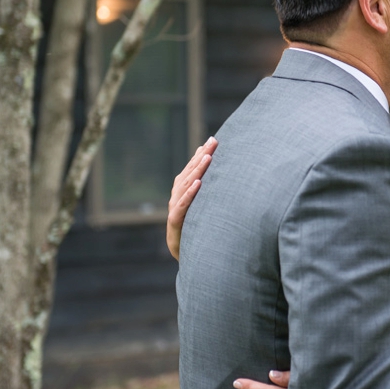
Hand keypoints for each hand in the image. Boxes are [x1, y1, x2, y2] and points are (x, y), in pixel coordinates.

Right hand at [166, 137, 216, 259]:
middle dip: (202, 156)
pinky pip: (184, 204)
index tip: (214, 139)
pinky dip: (190, 193)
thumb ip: (200, 179)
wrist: (182, 248)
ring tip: (208, 157)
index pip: (194, 166)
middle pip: (191, 171)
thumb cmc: (192, 221)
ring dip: (197, 170)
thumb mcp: (198, 200)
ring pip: (187, 184)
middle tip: (214, 142)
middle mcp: (177, 193)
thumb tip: (206, 155)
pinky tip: (199, 184)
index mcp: (183, 187)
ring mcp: (175, 205)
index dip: (203, 152)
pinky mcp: (175, 219)